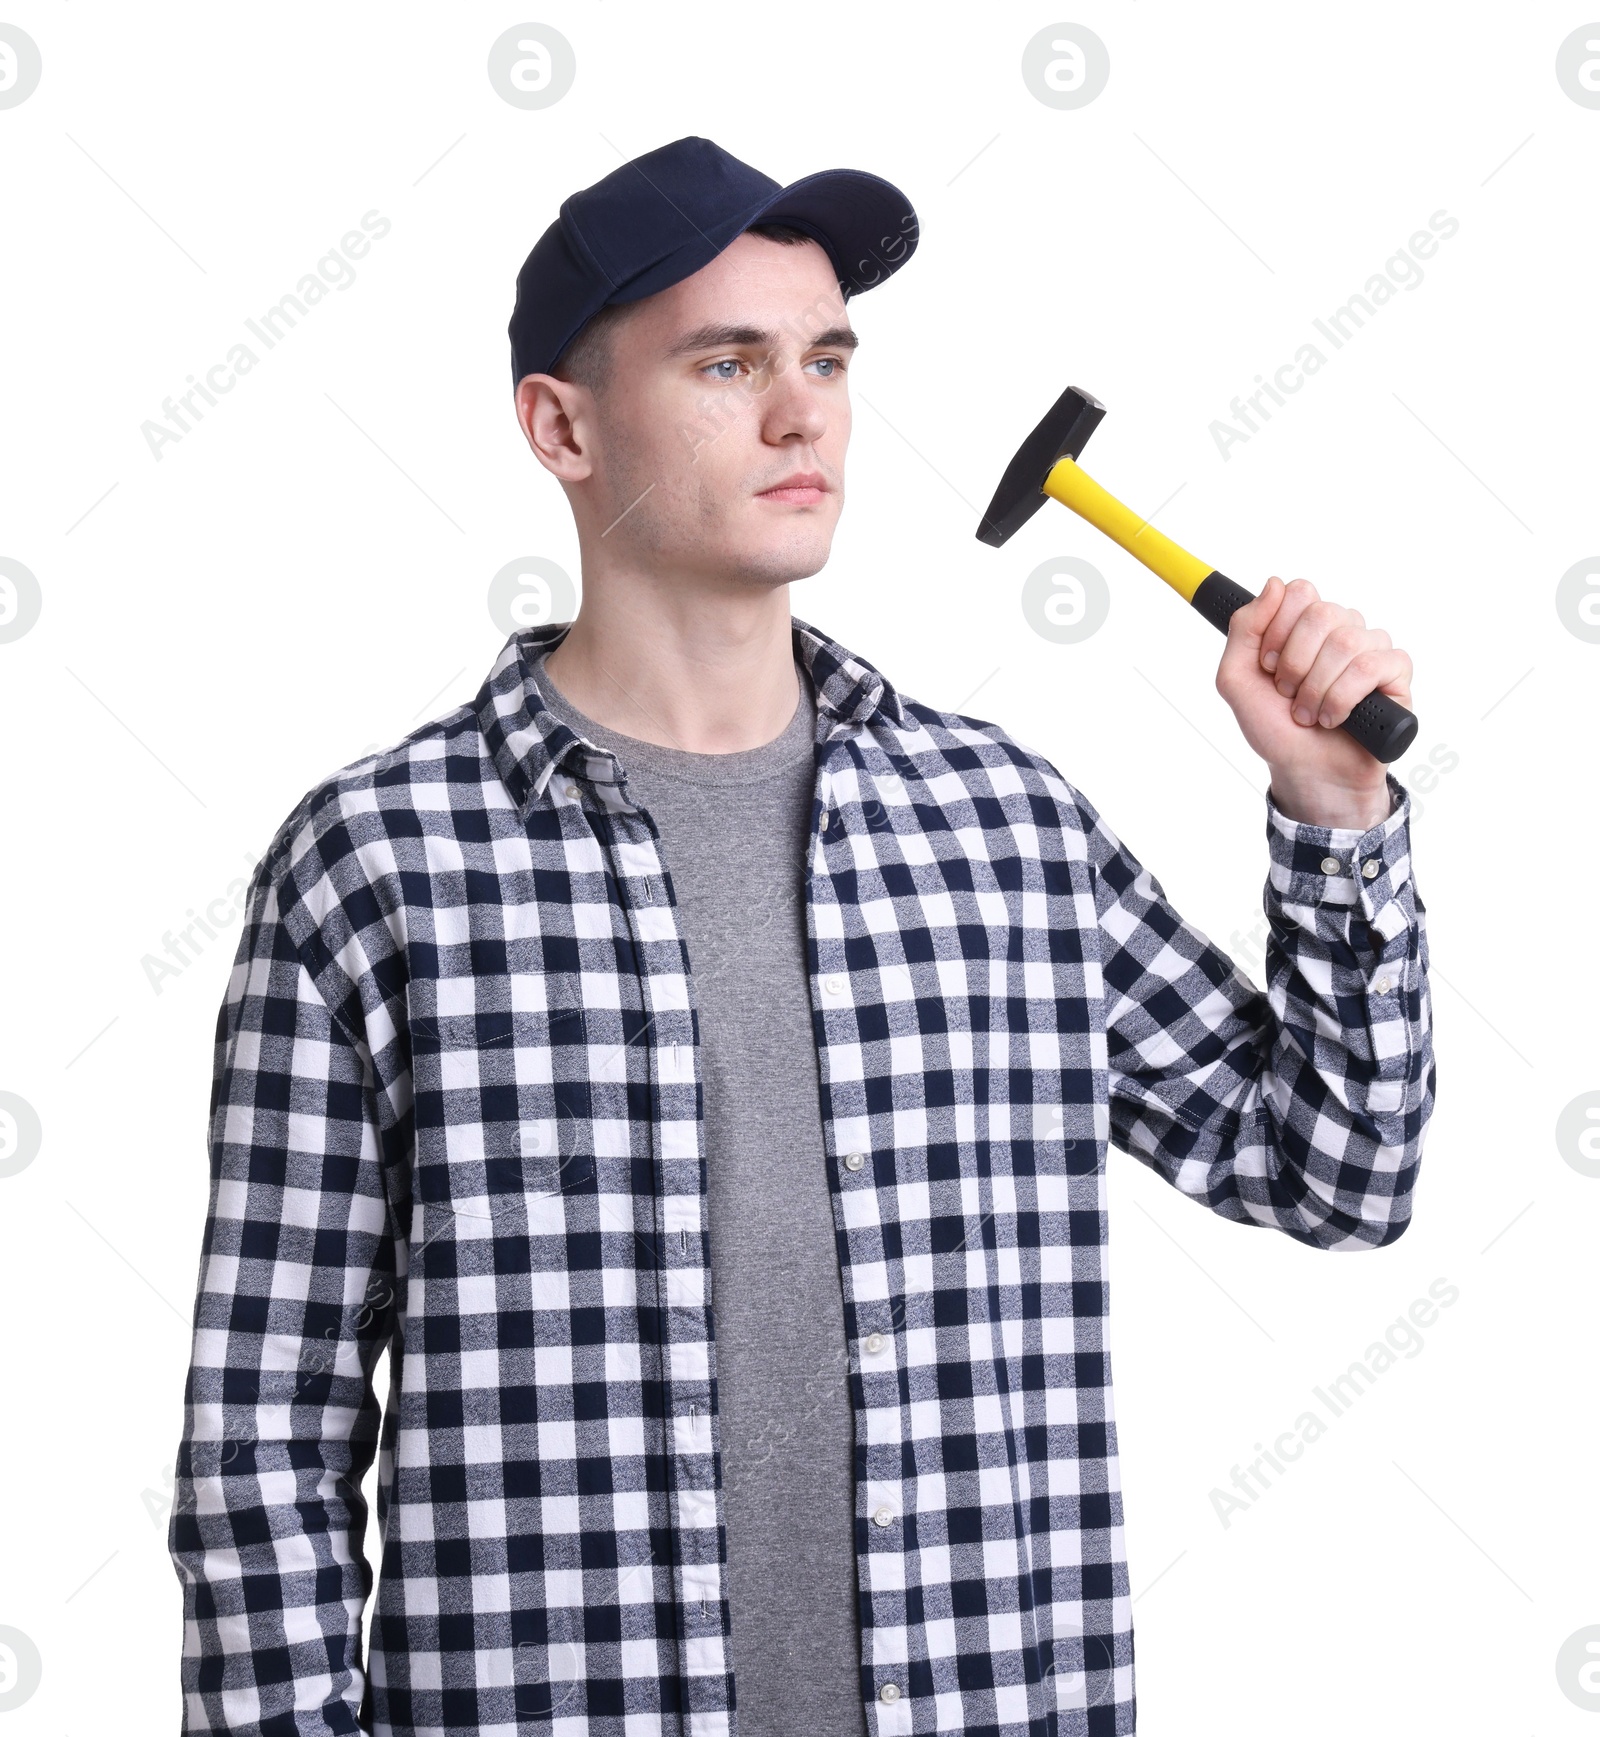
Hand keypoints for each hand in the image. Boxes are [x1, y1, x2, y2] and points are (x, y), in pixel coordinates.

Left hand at [1215, 576, 1413, 828]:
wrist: (1305, 772)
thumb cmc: (1276, 728)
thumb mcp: (1237, 680)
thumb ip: (1243, 629)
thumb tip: (1274, 583)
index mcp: (1305, 625)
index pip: (1300, 592)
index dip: (1277, 631)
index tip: (1268, 666)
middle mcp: (1341, 630)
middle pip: (1322, 613)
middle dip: (1295, 664)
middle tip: (1288, 695)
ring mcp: (1371, 649)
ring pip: (1346, 642)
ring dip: (1316, 689)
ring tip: (1310, 714)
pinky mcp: (1396, 674)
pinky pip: (1372, 666)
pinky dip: (1343, 698)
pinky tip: (1335, 718)